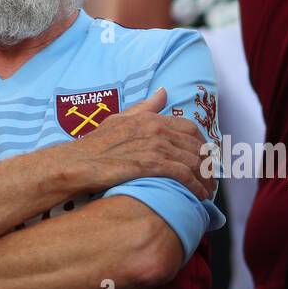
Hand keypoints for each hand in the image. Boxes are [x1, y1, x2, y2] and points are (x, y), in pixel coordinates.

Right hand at [69, 88, 215, 199]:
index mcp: (151, 118)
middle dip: (208, 164)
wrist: (77, 162)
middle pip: (197, 146)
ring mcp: (155, 146)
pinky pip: (184, 176)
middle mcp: (157, 129)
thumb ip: (144, 107)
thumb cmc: (94, 145)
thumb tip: (163, 92)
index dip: (202, 144)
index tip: (205, 158)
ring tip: (207, 191)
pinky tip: (199, 197)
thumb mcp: (119, 119)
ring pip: (194, 161)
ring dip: (206, 178)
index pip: (191, 128)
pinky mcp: (151, 165)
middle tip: (210, 179)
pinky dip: (196, 187)